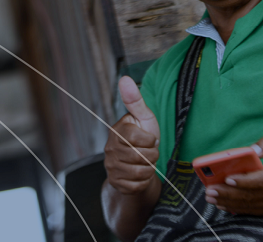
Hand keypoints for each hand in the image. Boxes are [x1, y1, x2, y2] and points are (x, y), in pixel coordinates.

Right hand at [104, 76, 160, 195]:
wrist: (139, 162)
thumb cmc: (143, 136)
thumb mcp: (143, 117)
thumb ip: (135, 100)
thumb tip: (124, 78)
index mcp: (117, 131)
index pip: (139, 138)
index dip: (150, 139)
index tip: (148, 138)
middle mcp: (110, 149)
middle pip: (141, 156)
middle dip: (152, 154)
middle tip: (149, 150)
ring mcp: (111, 167)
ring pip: (140, 171)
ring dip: (149, 167)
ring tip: (146, 161)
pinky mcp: (116, 183)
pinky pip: (137, 185)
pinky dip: (144, 180)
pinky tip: (141, 172)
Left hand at [204, 133, 262, 215]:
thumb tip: (251, 150)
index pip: (259, 180)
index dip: (241, 181)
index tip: (226, 179)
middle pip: (250, 196)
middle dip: (227, 194)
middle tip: (209, 191)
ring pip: (250, 205)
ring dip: (229, 203)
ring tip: (212, 198)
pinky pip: (255, 211)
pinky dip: (238, 209)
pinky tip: (225, 205)